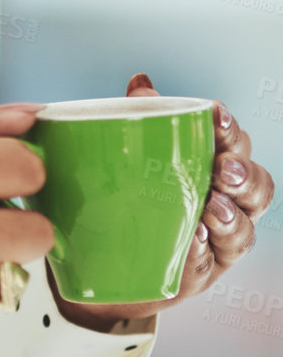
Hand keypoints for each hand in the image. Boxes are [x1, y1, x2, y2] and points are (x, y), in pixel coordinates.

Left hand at [48, 73, 277, 331]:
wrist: (100, 253)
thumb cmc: (130, 195)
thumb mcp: (133, 153)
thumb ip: (142, 118)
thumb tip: (141, 82)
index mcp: (214, 167)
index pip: (237, 144)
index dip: (232, 130)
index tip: (216, 115)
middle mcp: (226, 204)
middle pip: (256, 187)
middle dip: (243, 175)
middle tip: (221, 169)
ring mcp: (217, 242)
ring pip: (244, 230)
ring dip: (231, 218)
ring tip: (210, 210)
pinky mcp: (199, 273)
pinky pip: (210, 263)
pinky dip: (202, 251)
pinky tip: (191, 241)